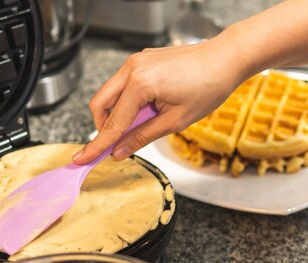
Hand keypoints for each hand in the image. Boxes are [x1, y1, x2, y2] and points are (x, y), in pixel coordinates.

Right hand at [72, 35, 245, 163]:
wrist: (225, 59)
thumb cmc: (208, 87)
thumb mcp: (175, 121)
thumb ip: (142, 136)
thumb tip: (119, 151)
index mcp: (140, 84)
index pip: (112, 123)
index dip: (97, 145)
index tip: (82, 159)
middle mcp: (132, 68)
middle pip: (100, 103)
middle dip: (104, 127)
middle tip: (116, 145)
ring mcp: (136, 61)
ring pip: (110, 93)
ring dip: (117, 114)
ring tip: (143, 124)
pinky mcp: (142, 60)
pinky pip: (123, 84)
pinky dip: (127, 101)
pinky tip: (147, 111)